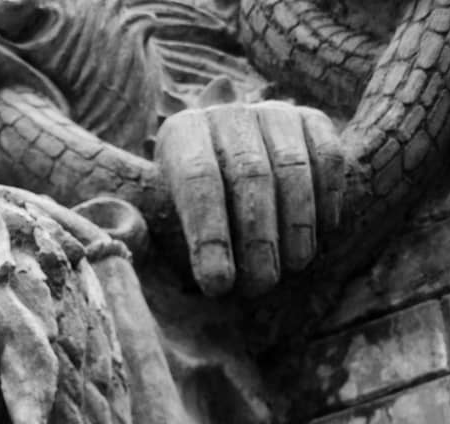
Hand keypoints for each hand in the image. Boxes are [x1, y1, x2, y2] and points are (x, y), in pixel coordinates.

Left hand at [155, 102, 344, 296]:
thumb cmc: (188, 218)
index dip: (209, 236)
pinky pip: (327, 155)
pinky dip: (328, 195)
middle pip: (249, 174)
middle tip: (259, 286)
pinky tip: (323, 232)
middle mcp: (226, 114)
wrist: (228, 171)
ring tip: (294, 266)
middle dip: (257, 238)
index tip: (218, 286)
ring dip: (296, 223)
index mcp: (181, 135)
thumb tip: (122, 234)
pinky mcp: (310, 118)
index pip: (197, 181)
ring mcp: (271, 111)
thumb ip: (144, 231)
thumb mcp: (158, 224)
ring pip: (291, 167)